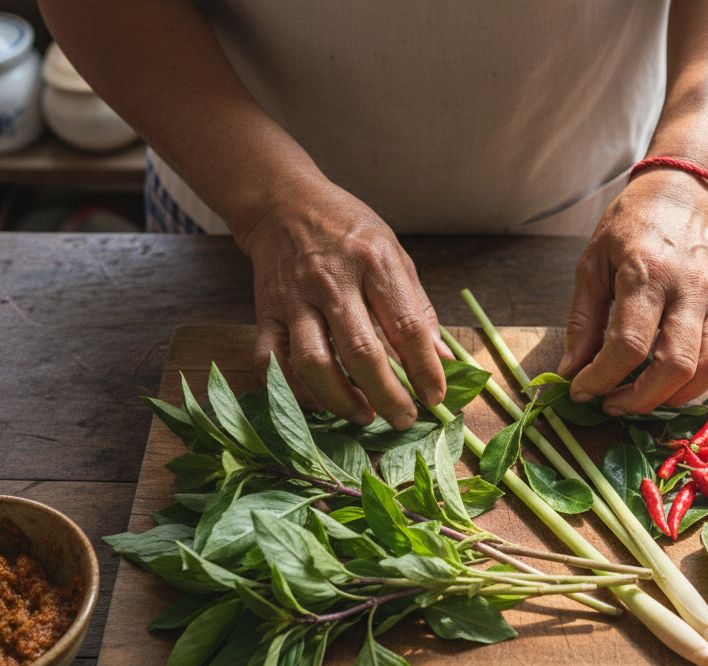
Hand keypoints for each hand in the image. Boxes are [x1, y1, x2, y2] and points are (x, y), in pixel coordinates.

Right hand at [237, 177, 445, 429]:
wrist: (283, 204)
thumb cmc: (348, 230)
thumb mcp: (394, 254)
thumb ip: (417, 308)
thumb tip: (443, 360)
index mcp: (374, 262)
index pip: (406, 327)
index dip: (425, 370)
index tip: (435, 397)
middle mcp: (333, 280)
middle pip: (362, 353)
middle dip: (387, 396)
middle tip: (404, 418)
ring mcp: (294, 298)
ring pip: (314, 364)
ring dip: (341, 401)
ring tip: (363, 415)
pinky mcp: (265, 312)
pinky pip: (272, 362)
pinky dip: (293, 391)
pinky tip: (317, 401)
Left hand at [560, 170, 707, 413]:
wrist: (686, 191)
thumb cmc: (632, 225)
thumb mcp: (592, 263)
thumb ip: (582, 321)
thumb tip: (571, 371)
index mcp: (647, 273)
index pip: (628, 344)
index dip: (602, 379)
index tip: (583, 391)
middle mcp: (690, 288)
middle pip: (676, 364)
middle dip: (640, 399)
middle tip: (614, 403)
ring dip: (679, 397)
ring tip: (649, 397)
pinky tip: (689, 380)